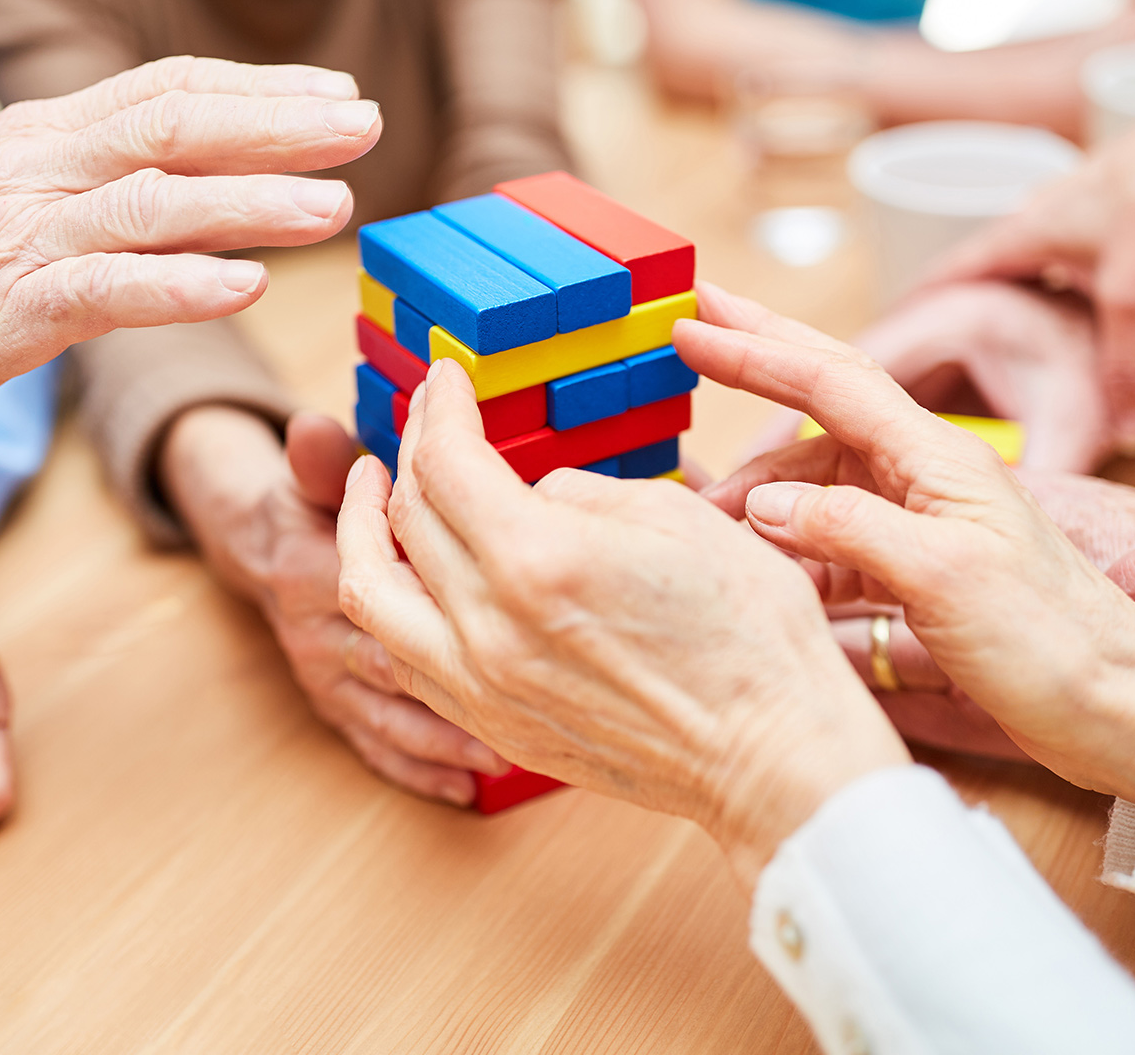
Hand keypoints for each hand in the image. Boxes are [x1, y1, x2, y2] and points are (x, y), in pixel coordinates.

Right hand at [0, 57, 380, 456]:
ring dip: (252, 201)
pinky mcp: (2, 309)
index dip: (260, 89)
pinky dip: (179, 285)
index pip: (168, 89)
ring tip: (333, 205)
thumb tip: (204, 184)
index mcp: (45, 135)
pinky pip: (103, 290)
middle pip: (175, 127)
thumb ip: (103, 184)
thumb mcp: (17, 200)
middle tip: (366, 127)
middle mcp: (38, 167)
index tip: (338, 94)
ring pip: (153, 202)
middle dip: (280, 125)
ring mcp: (19, 235)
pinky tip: (245, 286)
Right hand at [164, 406, 506, 805]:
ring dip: (446, 734)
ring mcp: (327, 680)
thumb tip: (312, 429)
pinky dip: (421, 771)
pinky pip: (377, 749)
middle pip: (390, 656)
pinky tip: (468, 787)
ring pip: (389, 714)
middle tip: (526, 692)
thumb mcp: (308, 474)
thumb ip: (319, 459)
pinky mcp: (337, 710)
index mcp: (311, 571)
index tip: (495, 597)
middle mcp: (318, 633)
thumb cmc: (307, 506)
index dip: (430, 588)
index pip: (373, 581)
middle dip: (455, 673)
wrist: (260, 552)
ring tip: (506, 750)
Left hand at [337, 360, 908, 886]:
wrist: (772, 756)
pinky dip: (392, 605)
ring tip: (374, 493)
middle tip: (423, 419)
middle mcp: (487, 628)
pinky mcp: (493, 727)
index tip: (445, 378)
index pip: (448, 462)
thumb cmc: (749, 633)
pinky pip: (405, 658)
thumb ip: (576, 492)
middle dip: (409, 451)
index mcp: (536, 559)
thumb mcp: (671, 518)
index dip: (440, 408)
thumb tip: (528, 495)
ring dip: (362, 533)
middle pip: (405, 518)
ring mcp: (481, 687)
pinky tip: (408, 576)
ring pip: (373, 598)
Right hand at [683, 282, 1134, 805]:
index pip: (830, 382)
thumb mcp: (942, 575)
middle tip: (692, 325)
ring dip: (756, 497)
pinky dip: (786, 550)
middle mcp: (926, 475)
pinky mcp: (917, 572)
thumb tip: (760, 507)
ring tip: (699, 520)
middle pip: (822, 402)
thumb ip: (844, 529)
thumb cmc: (1052, 641)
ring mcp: (920, 522)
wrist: (1121, 711)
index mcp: (938, 457)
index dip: (755, 351)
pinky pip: (830, 543)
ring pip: (814, 487)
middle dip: (756, 360)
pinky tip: (754, 568)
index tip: (693, 323)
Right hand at [923, 112, 1134, 455]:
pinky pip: (1054, 256)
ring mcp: (1066, 210)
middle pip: (974, 273)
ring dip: (1000, 297)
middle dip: (951, 312)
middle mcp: (1031, 219)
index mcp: (1017, 236)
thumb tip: (1130, 440)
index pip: (941, 278)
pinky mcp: (1102, 208)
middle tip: (931, 351)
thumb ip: (1131, 369)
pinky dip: (1044, 285)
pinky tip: (1062, 307)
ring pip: (1017, 265)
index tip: (881, 343)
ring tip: (993, 336)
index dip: (909, 313)